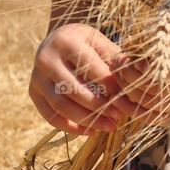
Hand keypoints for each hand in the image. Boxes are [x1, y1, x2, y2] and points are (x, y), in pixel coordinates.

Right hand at [29, 23, 145, 135]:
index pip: (91, 68)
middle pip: (74, 89)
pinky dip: (71, 127)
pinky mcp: (33, 92)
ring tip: (109, 126)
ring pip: (61, 106)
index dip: (110, 85)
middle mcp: (46, 58)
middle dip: (99, 106)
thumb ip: (115, 58)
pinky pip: (50, 116)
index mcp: (65, 41)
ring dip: (87, 120)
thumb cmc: (85, 42)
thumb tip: (136, 76)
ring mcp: (36, 77)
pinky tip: (91, 130)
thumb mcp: (100, 41)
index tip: (126, 96)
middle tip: (119, 116)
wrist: (57, 39)